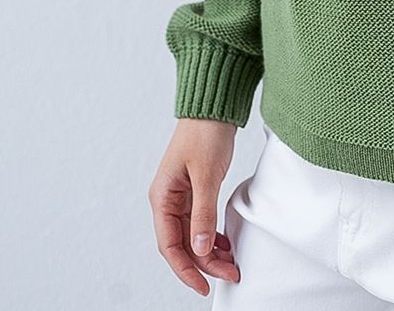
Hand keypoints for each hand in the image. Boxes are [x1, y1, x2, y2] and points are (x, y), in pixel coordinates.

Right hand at [149, 118, 241, 294]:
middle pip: (182, 244)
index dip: (185, 269)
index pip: (170, 245)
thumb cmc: (204, 133)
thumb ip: (203, 213)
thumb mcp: (206, 175)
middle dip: (204, 263)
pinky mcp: (195, 191)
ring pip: (193, 236)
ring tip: (231, 262)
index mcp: (162, 197)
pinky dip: (212, 236)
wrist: (213, 107)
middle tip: (229, 273)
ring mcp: (181, 196)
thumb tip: (201, 249)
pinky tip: (225, 243)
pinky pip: (201, 222)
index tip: (202, 285)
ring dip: (210, 252)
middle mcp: (168, 200)